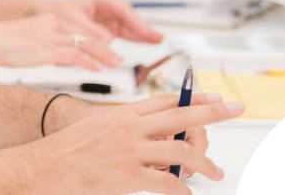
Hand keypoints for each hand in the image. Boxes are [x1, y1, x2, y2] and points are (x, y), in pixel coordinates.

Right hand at [0, 14, 118, 70]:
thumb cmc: (5, 42)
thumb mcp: (33, 39)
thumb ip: (51, 46)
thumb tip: (64, 58)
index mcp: (53, 20)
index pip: (83, 29)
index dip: (99, 39)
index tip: (110, 48)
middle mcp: (56, 25)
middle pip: (90, 35)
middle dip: (107, 48)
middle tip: (120, 58)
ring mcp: (52, 37)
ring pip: (86, 44)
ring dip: (104, 55)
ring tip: (116, 64)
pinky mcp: (46, 50)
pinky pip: (73, 54)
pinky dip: (88, 62)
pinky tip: (96, 68)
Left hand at [33, 0, 163, 47]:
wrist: (49, 16)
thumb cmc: (60, 13)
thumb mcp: (74, 22)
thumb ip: (92, 32)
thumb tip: (108, 42)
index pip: (123, 10)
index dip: (136, 22)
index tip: (145, 32)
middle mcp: (109, 6)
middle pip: (130, 18)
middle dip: (144, 28)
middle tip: (158, 37)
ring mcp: (110, 17)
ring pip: (130, 26)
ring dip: (142, 34)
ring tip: (157, 40)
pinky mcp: (109, 27)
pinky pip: (125, 33)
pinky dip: (135, 38)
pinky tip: (146, 42)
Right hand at [38, 94, 242, 193]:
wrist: (47, 165)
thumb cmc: (68, 148)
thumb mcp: (98, 125)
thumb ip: (125, 126)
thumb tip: (153, 132)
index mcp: (124, 114)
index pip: (166, 101)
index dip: (193, 99)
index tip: (213, 99)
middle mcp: (132, 128)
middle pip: (182, 117)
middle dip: (213, 113)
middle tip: (236, 110)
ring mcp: (131, 152)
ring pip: (181, 153)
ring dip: (205, 164)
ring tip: (216, 173)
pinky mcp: (129, 176)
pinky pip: (166, 184)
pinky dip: (182, 190)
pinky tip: (188, 194)